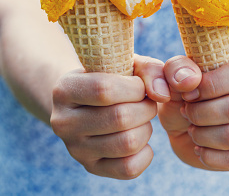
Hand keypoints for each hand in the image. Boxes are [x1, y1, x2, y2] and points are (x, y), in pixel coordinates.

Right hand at [50, 56, 158, 179]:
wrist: (91, 101)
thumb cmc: (114, 77)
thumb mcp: (129, 63)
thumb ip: (150, 70)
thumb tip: (162, 95)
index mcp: (65, 89)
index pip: (104, 90)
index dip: (135, 87)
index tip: (139, 85)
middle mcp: (63, 122)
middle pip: (120, 118)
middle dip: (146, 107)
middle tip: (145, 102)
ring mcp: (75, 149)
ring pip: (128, 143)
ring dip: (146, 128)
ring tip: (140, 119)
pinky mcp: (92, 168)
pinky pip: (130, 168)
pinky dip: (146, 153)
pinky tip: (139, 136)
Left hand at [142, 54, 228, 170]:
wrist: (183, 121)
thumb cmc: (184, 91)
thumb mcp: (174, 75)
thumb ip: (176, 69)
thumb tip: (188, 81)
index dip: (213, 84)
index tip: (189, 92)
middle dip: (201, 113)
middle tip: (186, 111)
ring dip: (203, 135)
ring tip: (192, 128)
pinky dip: (209, 155)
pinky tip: (199, 147)